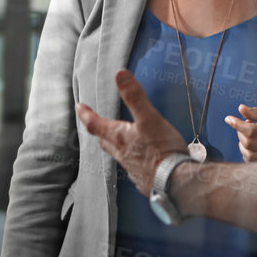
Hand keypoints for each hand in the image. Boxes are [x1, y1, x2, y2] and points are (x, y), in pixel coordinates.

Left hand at [76, 70, 187, 191]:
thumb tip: (120, 75)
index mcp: (119, 137)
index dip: (86, 114)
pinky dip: (135, 162)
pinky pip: (134, 168)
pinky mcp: (144, 179)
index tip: (80, 107)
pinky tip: (144, 161)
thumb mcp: (149, 118)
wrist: (176, 181)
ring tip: (121, 142)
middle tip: (97, 125)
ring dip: (117, 147)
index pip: (95, 124)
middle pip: (105, 142)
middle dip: (100, 132)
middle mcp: (121, 154)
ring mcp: (132, 169)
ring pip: (118, 155)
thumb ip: (135, 97)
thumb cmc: (162, 149)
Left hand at [225, 103, 256, 161]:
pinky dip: (247, 152)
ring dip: (242, 143)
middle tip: (245, 123)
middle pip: (249, 143)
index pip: (252, 131)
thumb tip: (240, 110)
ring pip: (249, 155)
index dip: (237, 125)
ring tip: (248, 133)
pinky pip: (254, 161)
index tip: (229, 118)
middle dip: (240, 132)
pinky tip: (252, 142)